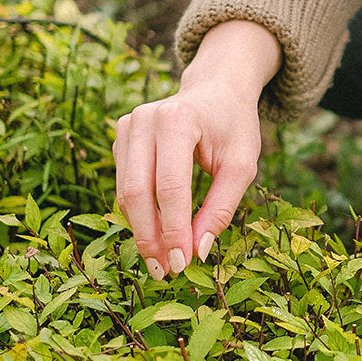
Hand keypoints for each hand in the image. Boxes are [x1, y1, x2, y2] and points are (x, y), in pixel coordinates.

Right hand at [113, 20, 282, 278]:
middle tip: (166, 271)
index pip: (169, 186)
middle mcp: (144, 118)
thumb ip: (222, 206)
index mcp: (178, 118)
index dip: (173, 230)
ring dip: (142, 231)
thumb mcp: (242, 164)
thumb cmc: (234, 127)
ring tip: (161, 261)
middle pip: (137, 192)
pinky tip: (156, 233)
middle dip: (150, 237)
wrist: (217, 89)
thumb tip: (198, 251)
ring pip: (125, 192)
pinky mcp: (120, 136)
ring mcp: (127, 125)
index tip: (183, 264)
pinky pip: (124, 184)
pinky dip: (138, 213)